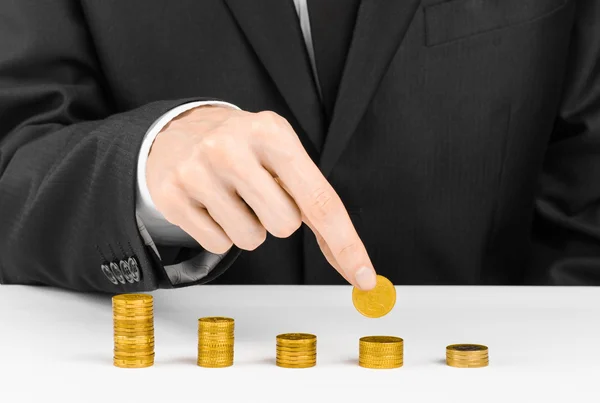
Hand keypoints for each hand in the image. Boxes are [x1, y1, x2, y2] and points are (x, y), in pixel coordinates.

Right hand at [146, 105, 376, 289]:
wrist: (179, 130)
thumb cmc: (243, 146)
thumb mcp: (281, 152)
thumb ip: (314, 198)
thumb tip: (349, 258)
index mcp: (272, 133)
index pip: (319, 199)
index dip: (346, 242)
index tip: (363, 276)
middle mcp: (231, 148)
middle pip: (285, 226)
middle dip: (278, 218)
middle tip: (258, 192)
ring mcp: (197, 172)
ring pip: (250, 240)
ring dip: (248, 226)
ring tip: (232, 196)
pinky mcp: (172, 196)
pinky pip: (218, 245)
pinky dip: (221, 232)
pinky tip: (210, 202)